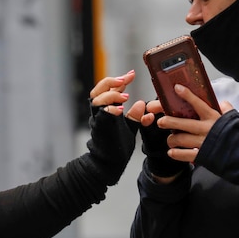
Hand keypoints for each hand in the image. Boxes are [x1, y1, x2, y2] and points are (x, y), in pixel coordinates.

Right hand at [86, 70, 138, 185]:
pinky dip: (110, 110)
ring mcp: (98, 119)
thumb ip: (135, 115)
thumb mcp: (130, 126)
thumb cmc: (117, 145)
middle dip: (111, 82)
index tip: (132, 74)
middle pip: (98, 89)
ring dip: (111, 95)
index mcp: (106, 108)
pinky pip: (101, 115)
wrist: (109, 163)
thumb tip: (142, 103)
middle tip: (125, 80)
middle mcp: (99, 112)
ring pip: (96, 99)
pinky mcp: (99, 128)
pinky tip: (121, 109)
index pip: (110, 89)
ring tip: (126, 96)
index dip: (121, 79)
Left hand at [156, 84, 232, 163]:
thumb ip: (226, 109)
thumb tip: (222, 103)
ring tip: (169, 139)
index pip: (198, 103)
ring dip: (172, 139)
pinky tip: (172, 152)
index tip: (177, 88)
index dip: (187, 95)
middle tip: (161, 121)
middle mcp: (206, 128)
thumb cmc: (238, 135)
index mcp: (213, 117)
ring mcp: (203, 142)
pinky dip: (176, 154)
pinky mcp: (202, 155)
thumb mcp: (233, 118)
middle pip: (183, 123)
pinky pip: (185, 154)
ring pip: (181, 139)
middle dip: (169, 121)